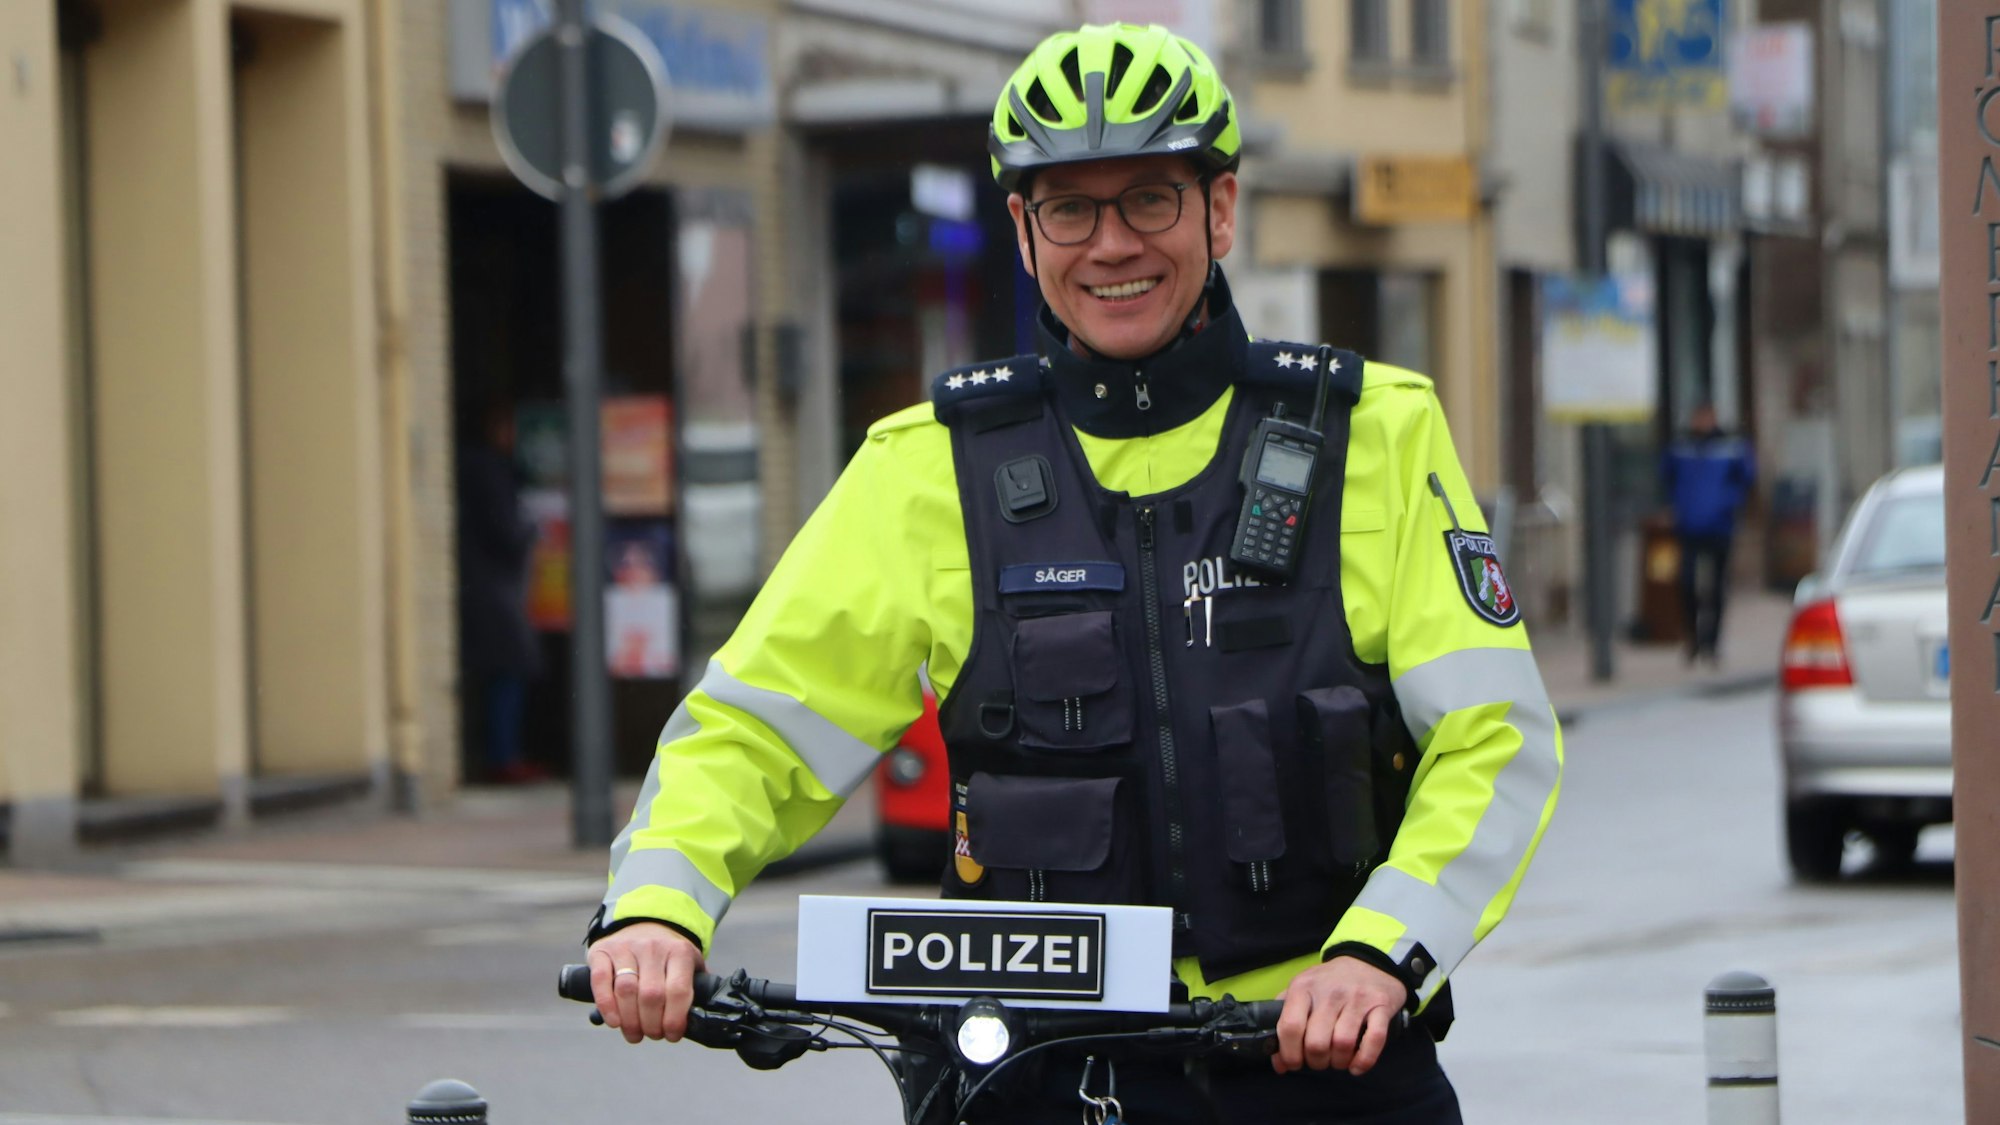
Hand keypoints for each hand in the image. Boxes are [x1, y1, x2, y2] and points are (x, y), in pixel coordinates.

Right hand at [587, 922, 704, 1043]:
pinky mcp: (602, 951)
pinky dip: (606, 1005)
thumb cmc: (669, 956)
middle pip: (651, 995)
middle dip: (652, 1025)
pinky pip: (600, 980)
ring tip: (635, 1034)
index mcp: (679, 952)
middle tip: (653, 1035)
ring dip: (630, 1021)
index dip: (674, 1020)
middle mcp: (653, 947)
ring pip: (626, 991)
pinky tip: (614, 1022)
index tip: (672, 1034)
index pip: (678, 990)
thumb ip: (697, 987)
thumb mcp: (691, 963)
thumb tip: (701, 1018)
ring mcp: (626, 948)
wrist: (645, 925)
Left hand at [1271, 955, 1407, 1076]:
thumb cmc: (1330, 983)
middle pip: (1316, 1043)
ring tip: (1337, 1060)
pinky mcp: (1381, 1005)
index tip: (1294, 1063)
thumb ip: (1285, 1021)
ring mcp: (1357, 998)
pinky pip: (1374, 1040)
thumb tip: (1279, 1064)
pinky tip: (1356, 1066)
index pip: (1290, 1027)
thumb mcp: (1302, 989)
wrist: (1369, 961)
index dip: (1289, 1054)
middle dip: (1316, 1062)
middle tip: (1318, 1060)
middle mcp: (1330, 992)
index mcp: (1303, 987)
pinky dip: (1364, 1060)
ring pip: (1343, 1044)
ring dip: (1338, 1063)